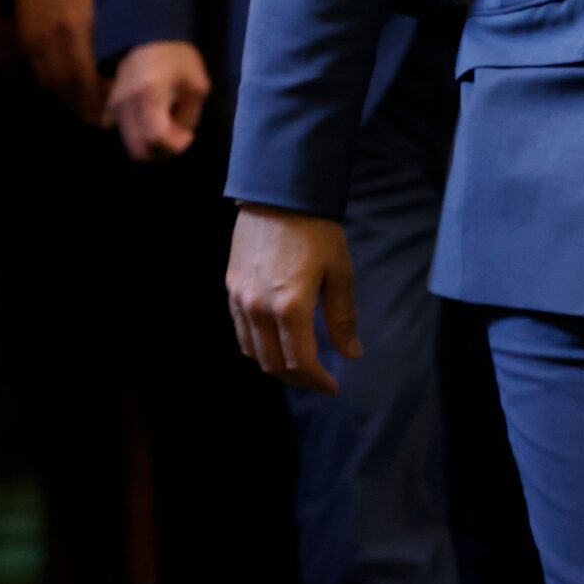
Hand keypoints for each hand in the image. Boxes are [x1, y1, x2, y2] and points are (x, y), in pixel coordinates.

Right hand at [13, 0, 103, 124]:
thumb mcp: (103, 2)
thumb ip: (109, 33)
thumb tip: (123, 62)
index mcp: (75, 29)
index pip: (85, 76)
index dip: (97, 97)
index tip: (113, 108)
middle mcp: (52, 40)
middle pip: (66, 86)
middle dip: (83, 106)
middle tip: (101, 119)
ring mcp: (35, 41)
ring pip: (50, 82)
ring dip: (68, 100)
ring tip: (86, 110)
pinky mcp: (26, 40)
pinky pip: (40, 72)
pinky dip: (55, 87)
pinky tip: (69, 92)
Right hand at [106, 40, 209, 161]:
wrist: (150, 38)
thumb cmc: (179, 59)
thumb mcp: (197, 86)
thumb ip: (189, 118)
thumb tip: (179, 140)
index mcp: (149, 95)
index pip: (156, 138)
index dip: (175, 146)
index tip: (188, 136)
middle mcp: (124, 105)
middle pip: (138, 150)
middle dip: (163, 153)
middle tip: (179, 138)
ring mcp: (112, 108)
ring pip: (129, 146)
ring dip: (151, 147)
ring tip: (168, 130)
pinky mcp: (108, 109)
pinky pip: (122, 135)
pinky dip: (139, 138)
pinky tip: (153, 124)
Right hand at [226, 205, 358, 395]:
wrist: (279, 196)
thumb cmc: (317, 231)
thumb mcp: (340, 272)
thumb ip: (343, 317)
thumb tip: (353, 353)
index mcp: (291, 307)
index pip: (301, 362)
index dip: (318, 381)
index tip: (333, 387)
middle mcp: (260, 309)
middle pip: (274, 365)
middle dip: (298, 379)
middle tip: (319, 379)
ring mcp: (240, 300)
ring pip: (253, 353)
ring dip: (276, 366)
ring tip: (299, 364)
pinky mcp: (231, 289)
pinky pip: (241, 333)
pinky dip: (258, 347)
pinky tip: (276, 342)